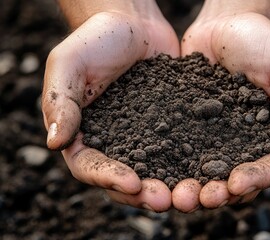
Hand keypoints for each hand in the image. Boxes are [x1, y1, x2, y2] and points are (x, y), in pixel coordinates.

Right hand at [42, 3, 179, 211]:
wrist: (132, 24)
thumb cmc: (95, 39)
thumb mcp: (69, 64)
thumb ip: (60, 102)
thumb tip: (54, 143)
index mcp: (83, 134)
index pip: (90, 166)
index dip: (108, 179)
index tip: (132, 182)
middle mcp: (113, 142)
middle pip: (124, 178)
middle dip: (144, 193)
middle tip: (166, 200)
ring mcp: (143, 137)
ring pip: (154, 171)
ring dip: (170, 186)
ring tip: (189, 194)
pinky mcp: (168, 127)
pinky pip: (178, 149)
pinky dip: (189, 163)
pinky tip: (206, 170)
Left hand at [173, 6, 269, 210]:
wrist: (224, 24)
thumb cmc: (262, 38)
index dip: (258, 179)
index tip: (237, 183)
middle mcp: (246, 142)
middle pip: (239, 179)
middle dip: (221, 192)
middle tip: (201, 198)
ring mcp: (217, 138)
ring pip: (208, 173)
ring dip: (195, 187)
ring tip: (178, 195)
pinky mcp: (191, 128)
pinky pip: (182, 151)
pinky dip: (172, 165)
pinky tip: (156, 171)